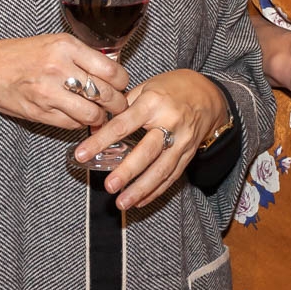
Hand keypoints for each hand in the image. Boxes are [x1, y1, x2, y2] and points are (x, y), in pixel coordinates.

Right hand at [0, 34, 128, 128]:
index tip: (122, 85)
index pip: (111, 70)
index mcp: (66, 47)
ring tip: (101, 114)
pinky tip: (80, 117)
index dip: (123, 82)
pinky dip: (81, 123)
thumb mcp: (55, 43)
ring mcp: (49, 93)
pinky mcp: (41, 113)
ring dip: (101, 118)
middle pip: (105, 94)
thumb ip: (82, 56)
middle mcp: (58, 69)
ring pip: (92, 113)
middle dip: (117, 103)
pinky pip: (73, 124)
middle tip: (118, 104)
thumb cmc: (23, 55)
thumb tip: (113, 73)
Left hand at [77, 69, 227, 209]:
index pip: (123, 124)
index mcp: (153, 103)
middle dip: (127, 171)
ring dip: (141, 189)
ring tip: (122, 203)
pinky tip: (140, 201)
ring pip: (162, 169)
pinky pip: (172, 176)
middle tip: (109, 186)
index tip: (82, 154)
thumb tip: (95, 125)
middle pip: (147, 151)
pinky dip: (156, 190)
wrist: (209, 95)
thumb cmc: (172, 88)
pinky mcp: (189, 154)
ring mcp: (182, 141)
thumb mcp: (147, 86)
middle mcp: (169, 123)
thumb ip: (122, 106)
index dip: (101, 140)